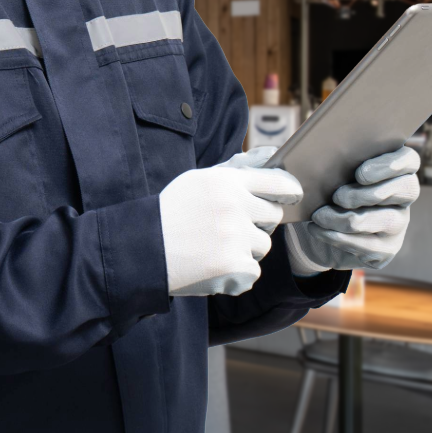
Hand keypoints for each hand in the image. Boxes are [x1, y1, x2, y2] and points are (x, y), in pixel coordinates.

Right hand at [159, 151, 302, 296]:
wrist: (141, 248)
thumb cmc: (171, 213)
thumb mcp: (197, 181)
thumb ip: (234, 172)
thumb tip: (270, 158)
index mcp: (226, 181)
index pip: (278, 182)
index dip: (287, 191)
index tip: (290, 197)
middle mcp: (233, 205)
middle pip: (274, 216)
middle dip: (257, 223)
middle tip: (227, 229)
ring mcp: (235, 236)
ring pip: (263, 245)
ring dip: (245, 250)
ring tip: (212, 248)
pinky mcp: (234, 264)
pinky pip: (253, 270)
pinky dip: (236, 274)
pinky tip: (211, 266)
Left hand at [283, 146, 418, 274]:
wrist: (314, 225)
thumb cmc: (322, 187)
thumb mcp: (324, 170)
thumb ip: (329, 156)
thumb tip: (317, 152)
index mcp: (393, 167)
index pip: (409, 160)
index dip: (392, 165)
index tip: (361, 174)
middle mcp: (403, 195)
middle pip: (406, 189)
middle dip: (368, 193)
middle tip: (337, 196)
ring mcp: (399, 223)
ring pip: (385, 219)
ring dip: (347, 218)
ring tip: (320, 216)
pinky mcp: (386, 248)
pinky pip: (368, 244)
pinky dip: (338, 237)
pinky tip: (318, 230)